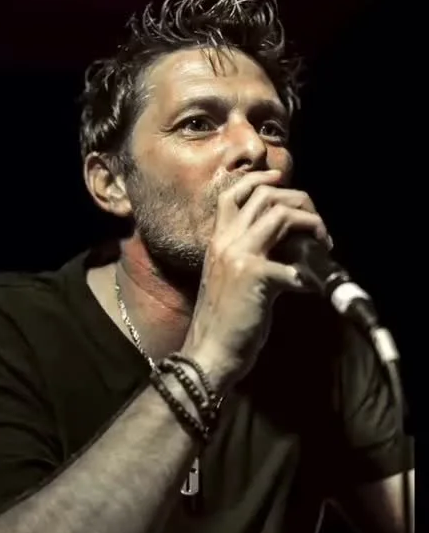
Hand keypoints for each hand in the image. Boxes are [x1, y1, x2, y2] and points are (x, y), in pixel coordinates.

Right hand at [182, 169, 330, 385]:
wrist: (209, 351)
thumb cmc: (223, 320)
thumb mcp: (229, 278)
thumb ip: (250, 256)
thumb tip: (288, 246)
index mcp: (218, 241)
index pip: (234, 194)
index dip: (260, 181)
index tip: (282, 182)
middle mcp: (226, 241)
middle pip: (265, 196)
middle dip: (300, 202)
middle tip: (317, 225)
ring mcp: (239, 256)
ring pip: (281, 215)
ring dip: (311, 225)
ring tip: (324, 245)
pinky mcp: (255, 277)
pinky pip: (295, 265)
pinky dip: (313, 277)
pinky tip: (316, 289)